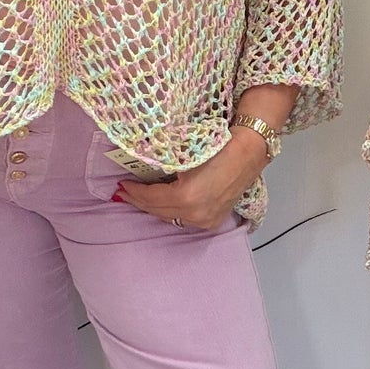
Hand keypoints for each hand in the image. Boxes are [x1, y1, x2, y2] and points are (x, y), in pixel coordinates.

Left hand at [117, 129, 267, 231]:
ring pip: (171, 218)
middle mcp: (194, 215)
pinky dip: (172, 212)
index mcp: (185, 198)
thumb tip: (141, 170)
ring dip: (154, 209)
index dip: (134, 192)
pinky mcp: (213, 221)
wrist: (248, 152)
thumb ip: (161, 167)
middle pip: (158, 212)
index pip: (151, 198)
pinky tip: (163, 205)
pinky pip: (185, 220)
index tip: (121, 185)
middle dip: (140, 202)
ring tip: (140, 200)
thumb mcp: (183, 156)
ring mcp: (205, 221)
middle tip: (124, 194)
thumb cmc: (217, 147)